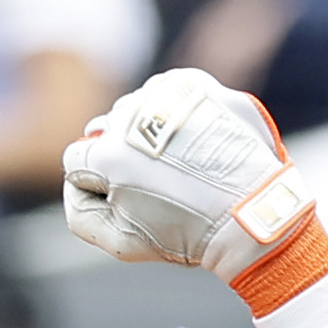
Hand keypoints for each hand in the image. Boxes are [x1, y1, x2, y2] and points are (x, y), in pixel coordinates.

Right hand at [62, 66, 326, 289]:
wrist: (253, 217)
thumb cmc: (187, 236)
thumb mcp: (121, 243)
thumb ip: (79, 211)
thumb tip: (75, 180)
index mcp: (108, 153)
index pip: (77, 157)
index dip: (98, 184)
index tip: (128, 199)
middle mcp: (133, 115)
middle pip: (106, 129)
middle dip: (124, 155)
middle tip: (160, 186)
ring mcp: (167, 95)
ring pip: (137, 108)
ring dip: (149, 131)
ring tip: (181, 165)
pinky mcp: (196, 85)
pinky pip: (170, 94)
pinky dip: (177, 115)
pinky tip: (195, 144)